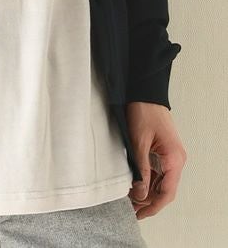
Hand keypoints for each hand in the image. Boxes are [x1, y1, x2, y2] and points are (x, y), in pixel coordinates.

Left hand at [125, 101, 186, 218]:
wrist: (145, 92)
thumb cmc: (143, 112)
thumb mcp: (138, 142)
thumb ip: (141, 169)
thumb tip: (140, 194)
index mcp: (174, 160)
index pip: (166, 193)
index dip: (153, 206)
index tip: (139, 214)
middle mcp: (176, 160)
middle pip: (165, 190)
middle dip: (149, 202)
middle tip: (131, 210)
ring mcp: (171, 155)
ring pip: (162, 182)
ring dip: (148, 192)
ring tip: (131, 199)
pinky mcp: (164, 150)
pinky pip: (159, 171)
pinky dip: (148, 180)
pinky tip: (136, 183)